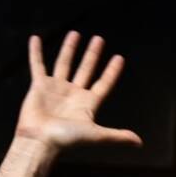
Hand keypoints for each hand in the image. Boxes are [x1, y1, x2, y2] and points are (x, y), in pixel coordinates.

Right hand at [15, 31, 141, 151]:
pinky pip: (37, 65)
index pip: (103, 84)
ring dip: (69, 49)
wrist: (40, 141)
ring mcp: (56, 90)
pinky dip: (35, 53)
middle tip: (99, 39)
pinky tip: (36, 39)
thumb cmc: (66, 140)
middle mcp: (73, 95)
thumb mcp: (96, 135)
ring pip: (64, 64)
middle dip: (92, 55)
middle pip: (86, 70)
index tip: (119, 58)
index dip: (112, 72)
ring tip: (75, 33)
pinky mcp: (39, 87)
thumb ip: (117, 135)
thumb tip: (139, 143)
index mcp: (87, 104)